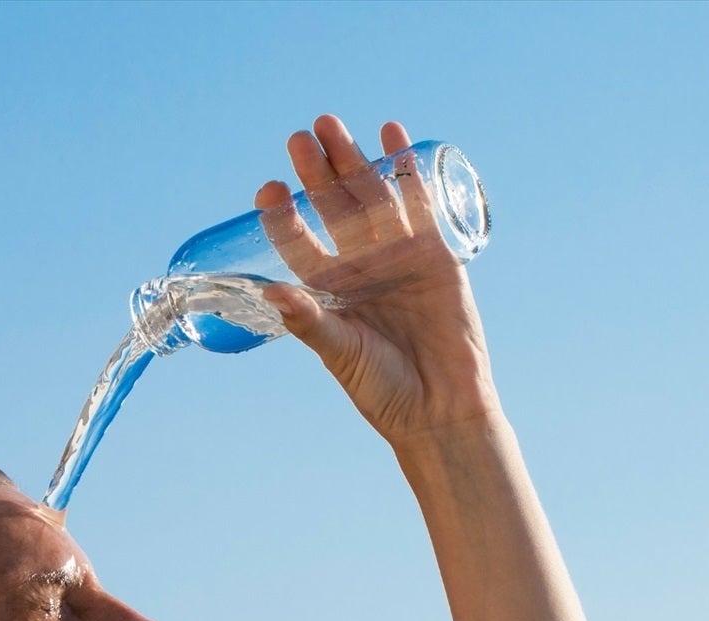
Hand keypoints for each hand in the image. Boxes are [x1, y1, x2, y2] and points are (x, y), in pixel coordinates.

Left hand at [256, 115, 504, 449]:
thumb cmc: (382, 388)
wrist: (441, 406)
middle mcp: (358, 266)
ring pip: (370, 197)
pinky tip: (391, 134)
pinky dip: (406, 169)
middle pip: (333, 208)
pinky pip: (417, 202)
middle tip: (300, 138)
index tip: (268, 191)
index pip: (297, 242)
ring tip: (331, 125)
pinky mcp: (434, 251)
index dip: (282, 216)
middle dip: (316, 173)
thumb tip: (271, 293)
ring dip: (353, 160)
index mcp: (327, 289)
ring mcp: (396, 254)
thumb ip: (308, 321)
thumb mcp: (339, 352)